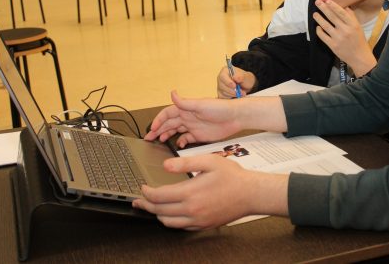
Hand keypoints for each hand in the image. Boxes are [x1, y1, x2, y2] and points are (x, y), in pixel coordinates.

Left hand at [133, 154, 288, 229]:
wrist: (250, 194)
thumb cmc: (232, 176)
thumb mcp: (209, 161)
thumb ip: (185, 163)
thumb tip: (165, 166)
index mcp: (190, 193)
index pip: (158, 197)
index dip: (146, 192)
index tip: (143, 187)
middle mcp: (191, 210)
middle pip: (159, 211)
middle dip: (146, 205)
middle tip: (138, 200)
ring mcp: (197, 220)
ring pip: (168, 222)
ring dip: (157, 215)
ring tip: (152, 207)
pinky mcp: (203, 226)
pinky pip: (181, 227)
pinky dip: (171, 221)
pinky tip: (171, 214)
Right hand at [144, 91, 240, 146]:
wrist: (235, 117)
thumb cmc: (220, 108)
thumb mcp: (200, 104)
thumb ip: (184, 102)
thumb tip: (172, 93)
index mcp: (186, 109)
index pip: (167, 114)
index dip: (158, 120)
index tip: (152, 128)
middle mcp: (188, 117)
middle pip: (169, 124)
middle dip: (158, 130)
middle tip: (149, 138)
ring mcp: (193, 126)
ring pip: (176, 131)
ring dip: (167, 135)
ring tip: (159, 141)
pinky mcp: (199, 135)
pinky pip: (186, 139)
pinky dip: (181, 142)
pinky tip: (178, 145)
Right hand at [216, 65, 256, 97]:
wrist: (246, 85)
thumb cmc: (245, 79)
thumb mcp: (246, 76)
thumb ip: (241, 76)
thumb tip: (235, 78)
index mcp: (225, 71)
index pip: (223, 76)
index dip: (228, 82)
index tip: (235, 86)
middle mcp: (221, 79)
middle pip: (222, 86)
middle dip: (232, 90)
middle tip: (241, 92)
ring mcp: (220, 86)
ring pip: (223, 93)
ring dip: (233, 94)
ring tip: (242, 93)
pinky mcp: (221, 94)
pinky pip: (223, 98)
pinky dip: (231, 97)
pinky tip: (236, 95)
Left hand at [313, 0, 376, 76]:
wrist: (359, 57)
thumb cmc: (359, 41)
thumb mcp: (358, 27)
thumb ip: (351, 17)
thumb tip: (344, 6)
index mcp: (353, 25)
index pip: (341, 13)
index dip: (333, 6)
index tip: (327, 0)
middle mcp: (345, 30)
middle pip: (332, 17)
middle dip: (323, 8)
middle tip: (317, 2)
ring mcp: (338, 38)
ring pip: (325, 26)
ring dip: (319, 18)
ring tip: (315, 14)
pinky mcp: (333, 46)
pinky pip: (323, 36)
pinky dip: (319, 31)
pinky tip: (318, 27)